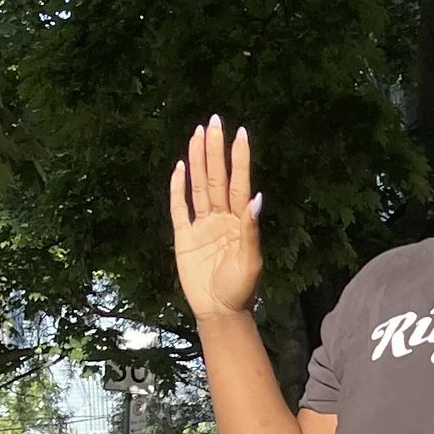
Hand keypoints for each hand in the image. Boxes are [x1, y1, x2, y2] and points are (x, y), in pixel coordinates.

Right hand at [169, 117, 263, 320]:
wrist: (220, 311)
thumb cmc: (241, 289)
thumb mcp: (251, 261)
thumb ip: (251, 230)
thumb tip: (256, 198)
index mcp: (239, 221)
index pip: (238, 183)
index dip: (238, 158)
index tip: (239, 133)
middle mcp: (220, 218)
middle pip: (215, 177)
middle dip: (214, 150)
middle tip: (213, 122)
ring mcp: (201, 225)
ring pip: (198, 186)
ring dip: (197, 161)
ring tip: (197, 135)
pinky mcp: (184, 237)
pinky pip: (179, 208)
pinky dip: (177, 189)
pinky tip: (179, 168)